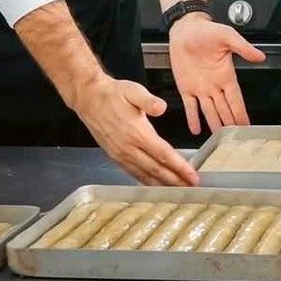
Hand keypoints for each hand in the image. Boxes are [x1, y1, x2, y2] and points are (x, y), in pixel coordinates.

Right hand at [71, 74, 198, 185]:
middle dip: (175, 180)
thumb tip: (161, 107)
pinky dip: (145, 181)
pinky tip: (153, 184)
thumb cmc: (112, 94)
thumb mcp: (133, 90)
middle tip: (191, 188)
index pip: (163, 154)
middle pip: (156, 169)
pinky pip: (132, 173)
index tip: (192, 176)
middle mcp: (128, 148)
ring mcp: (120, 154)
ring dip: (161, 184)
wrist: (89, 98)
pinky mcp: (114, 156)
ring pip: (144, 175)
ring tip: (177, 190)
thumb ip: (148, 101)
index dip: (179, 167)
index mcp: (137, 133)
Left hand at [169, 13, 265, 132]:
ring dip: (214, 124)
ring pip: (209, 111)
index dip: (241, 113)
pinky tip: (196, 129)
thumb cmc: (206, 30)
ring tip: (219, 138)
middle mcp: (214, 85)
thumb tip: (260, 56)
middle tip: (236, 140)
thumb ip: (243, 48)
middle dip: (230, 124)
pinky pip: (190, 106)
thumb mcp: (227, 36)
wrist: (186, 28)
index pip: (236, 99)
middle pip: (224, 109)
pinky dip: (193, 118)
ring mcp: (200, 87)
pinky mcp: (186, 86)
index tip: (248, 126)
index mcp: (226, 75)